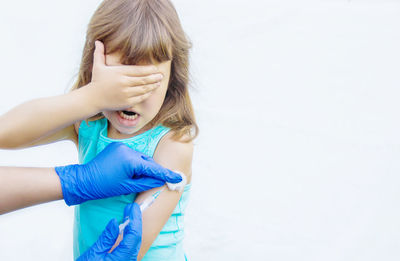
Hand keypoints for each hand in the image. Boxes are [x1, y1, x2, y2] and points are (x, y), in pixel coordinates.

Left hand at [55, 142, 181, 205]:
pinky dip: (135, 162)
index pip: (153, 168)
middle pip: (148, 161)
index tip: (178, 178)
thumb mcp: (127, 187)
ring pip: (140, 158)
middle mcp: (128, 150)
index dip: (166, 174)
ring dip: (143, 166)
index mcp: (130, 160)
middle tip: (159, 181)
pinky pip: (132, 154)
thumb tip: (160, 180)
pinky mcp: (117, 146)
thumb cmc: (104, 187)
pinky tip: (130, 171)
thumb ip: (146, 182)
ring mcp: (122, 146)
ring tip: (137, 178)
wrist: (84, 180)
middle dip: (153, 170)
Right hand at [77, 203, 141, 260]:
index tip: (133, 208)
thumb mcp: (94, 252)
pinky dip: (130, 236)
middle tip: (131, 208)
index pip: (134, 235)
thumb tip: (115, 222)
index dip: (135, 219)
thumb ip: (107, 237)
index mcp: (122, 258)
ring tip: (129, 215)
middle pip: (137, 239)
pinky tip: (126, 229)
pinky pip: (130, 248)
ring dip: (133, 228)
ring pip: (135, 243)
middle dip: (135, 222)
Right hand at [88, 40, 162, 110]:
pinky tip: (151, 90)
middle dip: (154, 77)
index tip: (155, 69)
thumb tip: (97, 41)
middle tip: (161, 75)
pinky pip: (140, 98)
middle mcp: (124, 83)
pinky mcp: (127, 102)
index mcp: (119, 72)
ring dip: (153, 85)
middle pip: (144, 79)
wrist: (92, 98)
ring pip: (144, 89)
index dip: (149, 70)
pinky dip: (147, 94)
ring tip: (159, 82)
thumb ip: (99, 53)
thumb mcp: (97, 66)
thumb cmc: (97, 81)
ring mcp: (126, 93)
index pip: (138, 70)